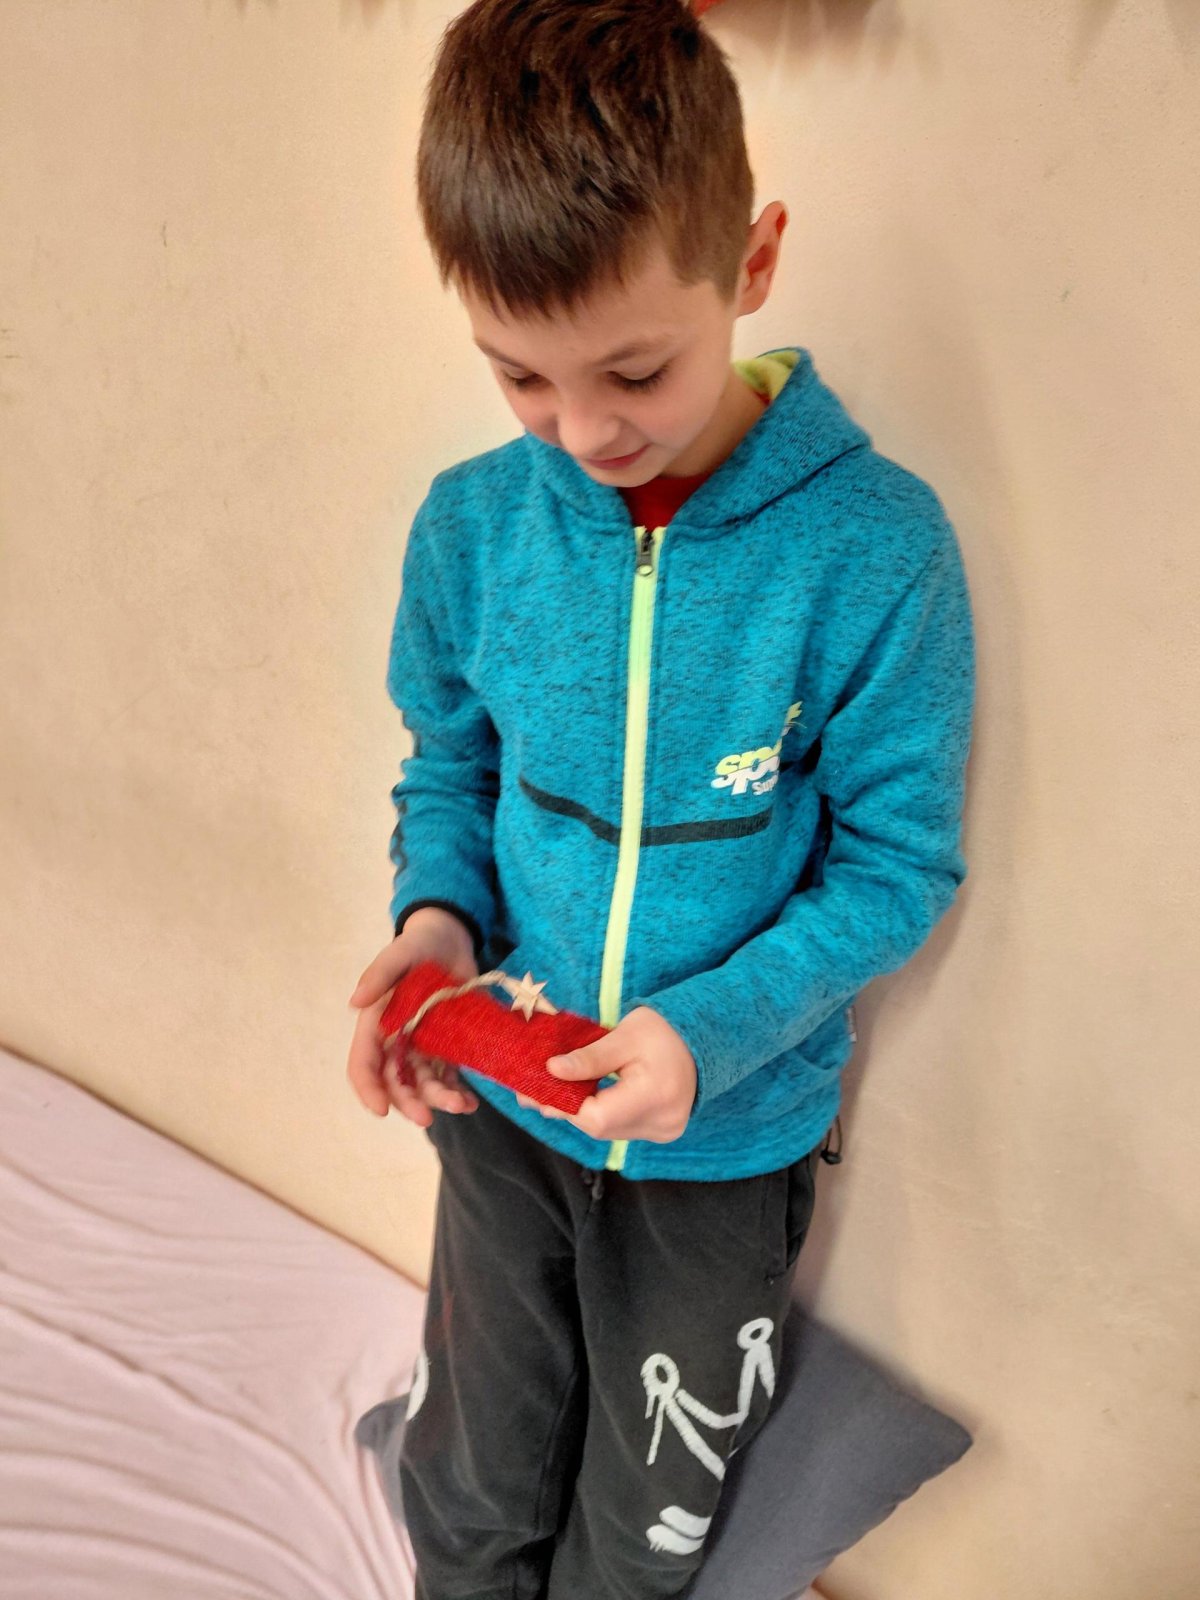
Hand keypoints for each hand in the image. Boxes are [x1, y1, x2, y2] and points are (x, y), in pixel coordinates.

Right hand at [346, 908, 480, 1126]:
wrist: (451, 938)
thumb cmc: (419, 944)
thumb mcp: (399, 953)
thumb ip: (379, 975)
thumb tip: (355, 1002)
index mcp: (376, 1024)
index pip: (364, 1065)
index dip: (369, 1089)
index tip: (382, 1109)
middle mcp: (396, 1041)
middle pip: (396, 1082)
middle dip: (409, 1103)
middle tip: (428, 1118)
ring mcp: (423, 1046)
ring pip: (425, 1084)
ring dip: (439, 1099)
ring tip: (462, 1105)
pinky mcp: (448, 1045)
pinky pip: (450, 1075)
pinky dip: (459, 1091)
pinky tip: (472, 1100)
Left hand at [515, 1007, 696, 1143]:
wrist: (703, 1039)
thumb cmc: (664, 1030)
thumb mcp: (624, 1036)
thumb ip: (589, 1057)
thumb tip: (551, 1070)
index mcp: (656, 1095)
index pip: (597, 1116)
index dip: (564, 1104)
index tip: (537, 1087)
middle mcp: (663, 1121)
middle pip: (600, 1126)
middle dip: (565, 1107)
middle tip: (532, 1090)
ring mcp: (664, 1131)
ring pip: (607, 1130)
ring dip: (580, 1111)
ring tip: (551, 1091)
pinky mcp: (662, 1131)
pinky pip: (620, 1128)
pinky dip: (599, 1113)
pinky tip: (582, 1097)